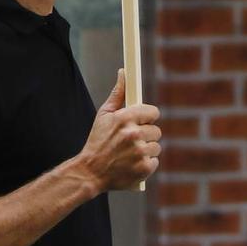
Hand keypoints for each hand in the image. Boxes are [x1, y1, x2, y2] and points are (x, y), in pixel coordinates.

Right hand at [76, 69, 160, 191]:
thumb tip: (124, 73)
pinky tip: (132, 164)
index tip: (142, 122)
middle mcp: (134, 135)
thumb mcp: (103, 115)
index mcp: (125, 118)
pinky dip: (145, 164)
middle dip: (145, 135)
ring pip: (156, 147)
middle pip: (156, 130)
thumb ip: (118, 94)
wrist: (90, 172)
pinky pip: (154, 161)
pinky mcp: (144, 169)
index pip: (153, 112)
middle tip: (131, 141)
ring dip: (146, 150)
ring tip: (129, 154)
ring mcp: (140, 153)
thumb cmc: (97, 141)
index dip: (147, 117)